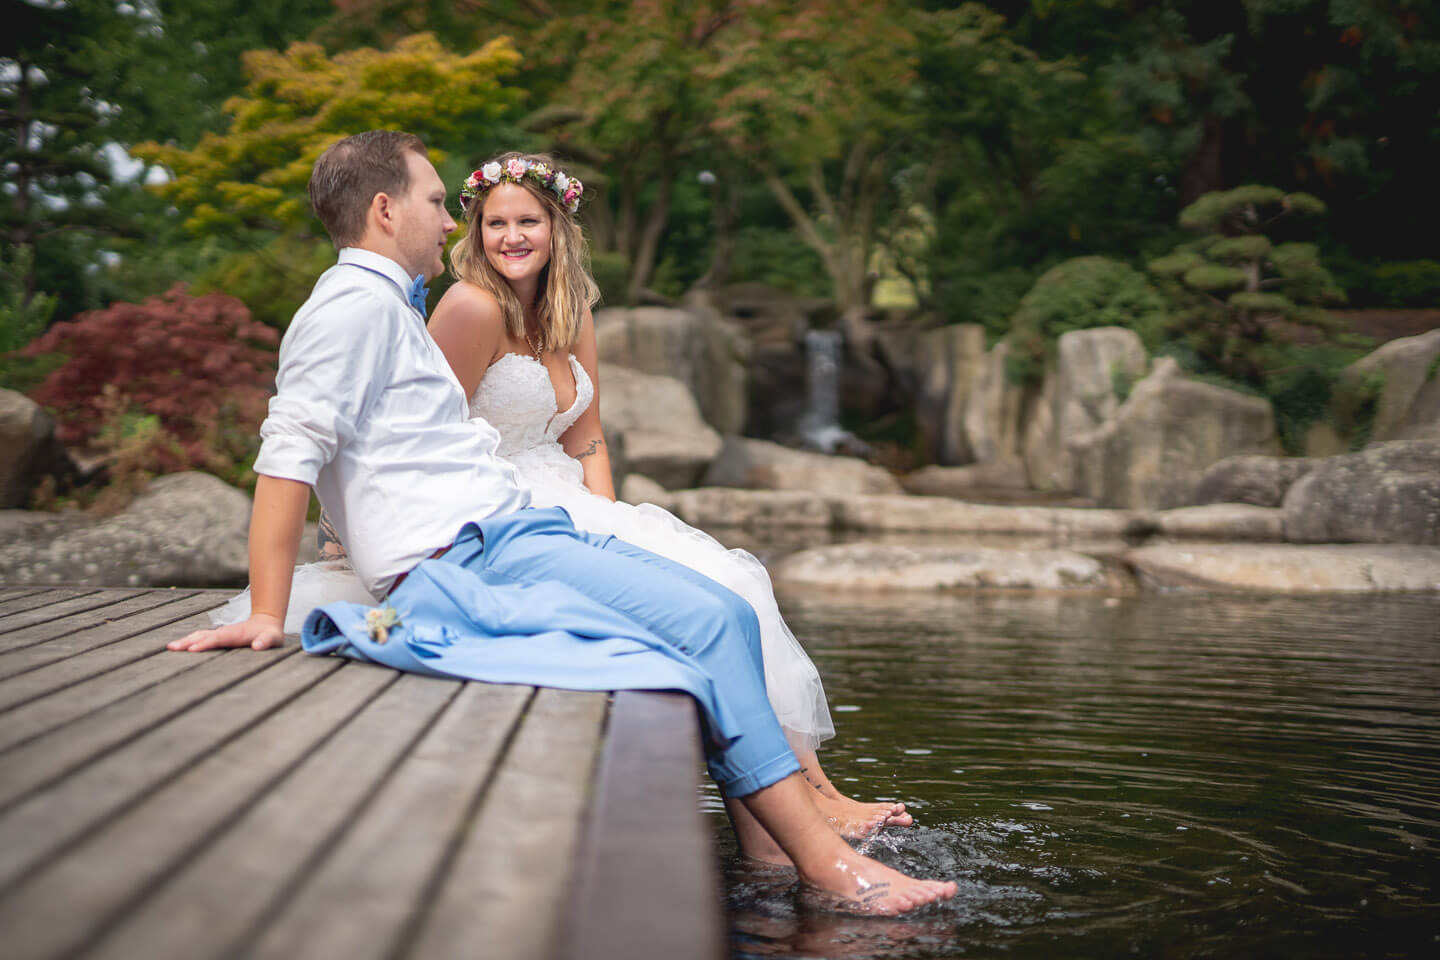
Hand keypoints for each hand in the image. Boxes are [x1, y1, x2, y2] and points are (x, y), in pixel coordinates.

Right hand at [168, 613, 284, 651]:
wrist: (266, 622)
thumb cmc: (270, 634)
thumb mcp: (273, 638)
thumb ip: (266, 641)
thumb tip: (257, 646)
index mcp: (236, 634)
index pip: (219, 639)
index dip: (206, 643)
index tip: (193, 648)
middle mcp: (225, 633)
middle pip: (204, 636)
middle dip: (189, 641)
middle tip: (173, 648)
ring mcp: (220, 634)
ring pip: (200, 635)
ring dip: (186, 640)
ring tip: (170, 647)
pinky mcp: (218, 636)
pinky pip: (200, 637)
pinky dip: (189, 641)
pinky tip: (178, 646)